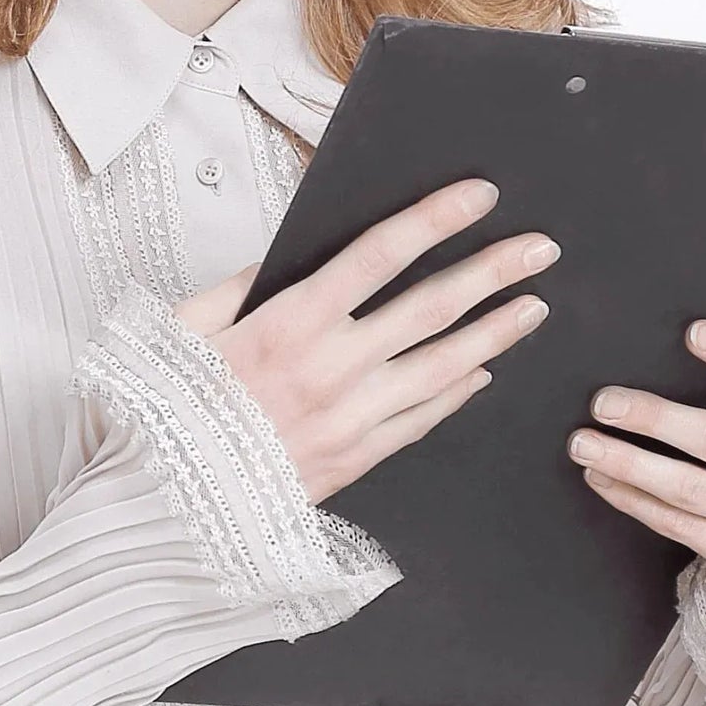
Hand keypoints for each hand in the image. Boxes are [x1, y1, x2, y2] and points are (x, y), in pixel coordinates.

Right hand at [174, 178, 562, 505]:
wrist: (165, 509)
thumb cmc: (169, 411)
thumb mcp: (182, 330)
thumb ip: (236, 286)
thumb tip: (280, 256)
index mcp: (289, 322)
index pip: (379, 256)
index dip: (434, 221)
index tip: (478, 196)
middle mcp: (332, 367)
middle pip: (430, 307)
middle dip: (492, 271)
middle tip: (540, 248)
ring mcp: (351, 419)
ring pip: (442, 366)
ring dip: (495, 331)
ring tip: (535, 306)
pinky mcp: (355, 461)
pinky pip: (421, 420)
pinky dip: (457, 392)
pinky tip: (484, 371)